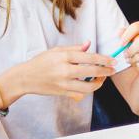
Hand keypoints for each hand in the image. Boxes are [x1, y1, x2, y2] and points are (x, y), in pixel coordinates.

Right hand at [0, 42, 114, 103]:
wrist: (24, 78)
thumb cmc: (40, 62)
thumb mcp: (56, 51)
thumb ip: (74, 48)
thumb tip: (89, 44)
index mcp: (64, 57)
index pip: (90, 57)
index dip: (104, 59)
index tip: (113, 60)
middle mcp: (64, 71)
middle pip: (92, 72)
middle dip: (105, 71)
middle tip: (112, 70)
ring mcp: (63, 84)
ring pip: (88, 87)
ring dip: (98, 83)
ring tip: (102, 79)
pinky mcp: (62, 93)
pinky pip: (80, 94)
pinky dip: (87, 90)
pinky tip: (90, 85)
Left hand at [117, 21, 138, 82]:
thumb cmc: (134, 48)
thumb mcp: (127, 40)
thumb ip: (123, 35)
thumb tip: (119, 33)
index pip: (136, 27)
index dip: (126, 36)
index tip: (120, 45)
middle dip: (131, 49)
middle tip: (125, 54)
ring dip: (132, 59)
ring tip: (131, 59)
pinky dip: (138, 66)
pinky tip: (138, 64)